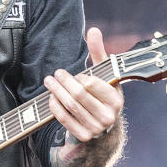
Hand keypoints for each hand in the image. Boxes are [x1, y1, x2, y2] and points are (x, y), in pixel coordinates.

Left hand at [44, 26, 123, 144]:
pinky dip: (55, 107)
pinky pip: (64, 119)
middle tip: (55, 74)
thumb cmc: (102, 94)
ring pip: (70, 106)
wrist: (103, 127)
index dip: (79, 77)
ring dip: (56, 92)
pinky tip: (51, 97)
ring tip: (49, 82)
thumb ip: (98, 52)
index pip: (92, 84)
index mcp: (117, 100)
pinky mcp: (84, 136)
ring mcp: (96, 128)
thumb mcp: (104, 75)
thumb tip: (93, 30)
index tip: (72, 73)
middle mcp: (109, 116)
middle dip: (64, 82)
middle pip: (79, 95)